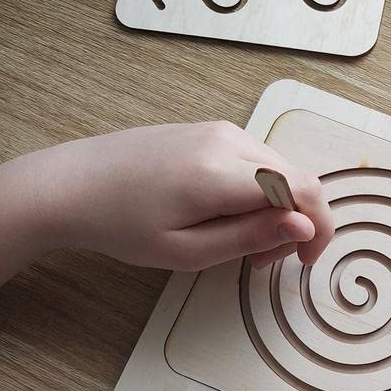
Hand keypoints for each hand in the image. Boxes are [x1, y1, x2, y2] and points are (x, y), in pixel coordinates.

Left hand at [37, 121, 332, 269]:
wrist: (71, 184)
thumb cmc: (120, 225)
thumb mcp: (186, 250)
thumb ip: (250, 237)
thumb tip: (305, 226)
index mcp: (220, 174)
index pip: (303, 191)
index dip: (319, 228)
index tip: (305, 260)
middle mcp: (228, 141)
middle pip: (297, 179)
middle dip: (297, 223)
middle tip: (262, 260)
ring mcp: (220, 130)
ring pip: (280, 170)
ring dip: (278, 208)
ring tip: (240, 241)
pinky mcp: (211, 130)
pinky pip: (257, 160)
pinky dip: (259, 191)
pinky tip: (229, 215)